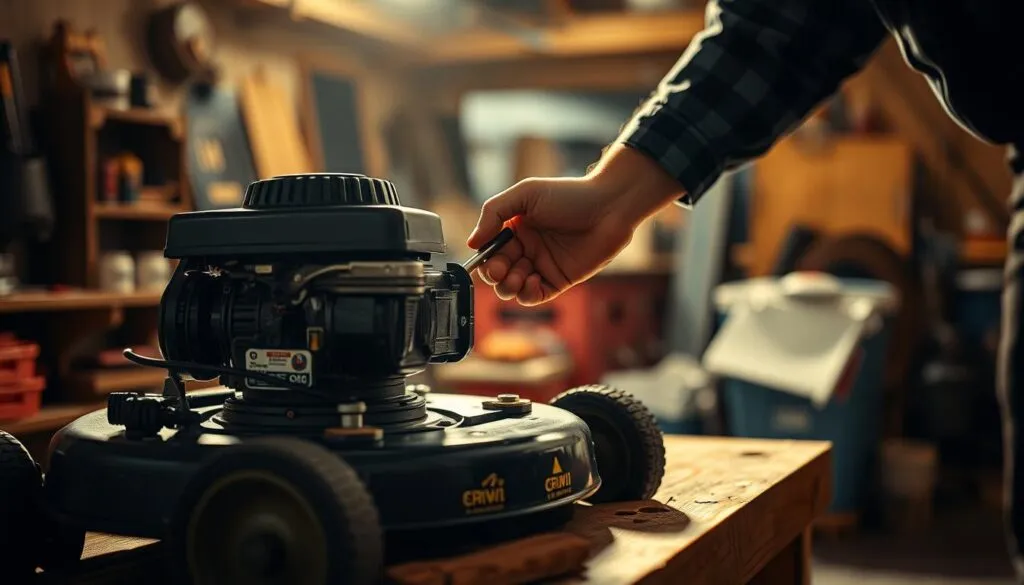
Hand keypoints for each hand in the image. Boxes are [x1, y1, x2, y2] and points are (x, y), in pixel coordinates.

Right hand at [467, 145, 683, 304]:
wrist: (608, 207)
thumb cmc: (569, 195)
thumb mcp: (525, 194)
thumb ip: (493, 213)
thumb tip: (472, 242)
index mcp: (514, 229)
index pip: (489, 251)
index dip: (484, 258)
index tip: (487, 257)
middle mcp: (526, 249)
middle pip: (497, 273)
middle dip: (495, 274)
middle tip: (501, 268)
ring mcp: (542, 266)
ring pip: (512, 288)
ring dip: (509, 286)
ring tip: (519, 275)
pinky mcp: (559, 280)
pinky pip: (535, 297)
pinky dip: (528, 294)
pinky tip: (534, 281)